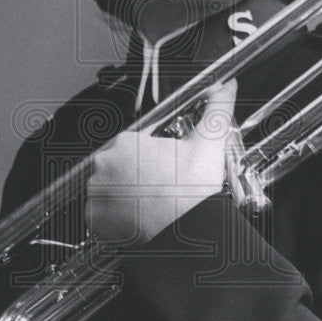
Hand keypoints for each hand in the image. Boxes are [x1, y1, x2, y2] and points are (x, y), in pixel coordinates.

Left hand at [86, 80, 237, 244]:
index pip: (131, 145)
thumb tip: (227, 88)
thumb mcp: (208, 144)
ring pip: (107, 188)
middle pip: (117, 166)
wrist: (187, 232)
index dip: (149, 158)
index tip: (161, 170)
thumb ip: (216, 110)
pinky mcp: (94, 218)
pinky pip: (100, 214)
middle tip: (157, 188)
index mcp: (127, 142)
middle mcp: (105, 164)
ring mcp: (97, 192)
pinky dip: (114, 217)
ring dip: (122, 194)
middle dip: (133, 175)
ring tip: (147, 204)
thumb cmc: (193, 192)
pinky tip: (135, 218)